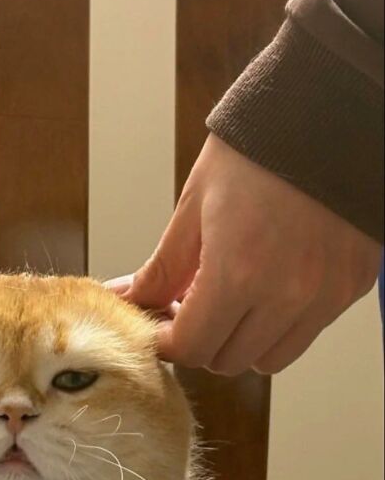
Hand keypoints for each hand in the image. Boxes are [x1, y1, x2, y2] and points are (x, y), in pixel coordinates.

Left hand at [108, 134, 380, 373]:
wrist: (321, 119)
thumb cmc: (252, 154)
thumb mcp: (194, 206)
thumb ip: (162, 267)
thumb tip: (129, 298)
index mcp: (238, 271)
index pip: (192, 347)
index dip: (166, 341)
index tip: (158, 325)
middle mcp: (286, 294)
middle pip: (229, 360)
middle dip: (200, 340)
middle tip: (188, 307)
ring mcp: (325, 295)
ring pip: (271, 357)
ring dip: (241, 340)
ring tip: (230, 298)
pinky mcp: (350, 287)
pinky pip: (307, 331)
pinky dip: (280, 324)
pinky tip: (266, 285)